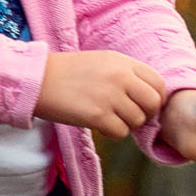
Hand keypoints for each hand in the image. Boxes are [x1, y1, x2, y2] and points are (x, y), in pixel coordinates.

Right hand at [37, 50, 166, 136]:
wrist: (37, 79)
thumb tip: (149, 98)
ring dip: (126, 125)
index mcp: (123, 62)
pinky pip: (120, 132)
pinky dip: (113, 133)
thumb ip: (126, 75)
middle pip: (153, 103)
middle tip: (129, 116)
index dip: (155, 98)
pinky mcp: (97, 115)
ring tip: (108, 118)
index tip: (143, 105)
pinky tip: (100, 126)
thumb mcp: (102, 62)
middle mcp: (120, 77)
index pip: (158, 83)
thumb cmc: (68, 73)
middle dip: (145, 114)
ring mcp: (110, 96)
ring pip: (137, 121)